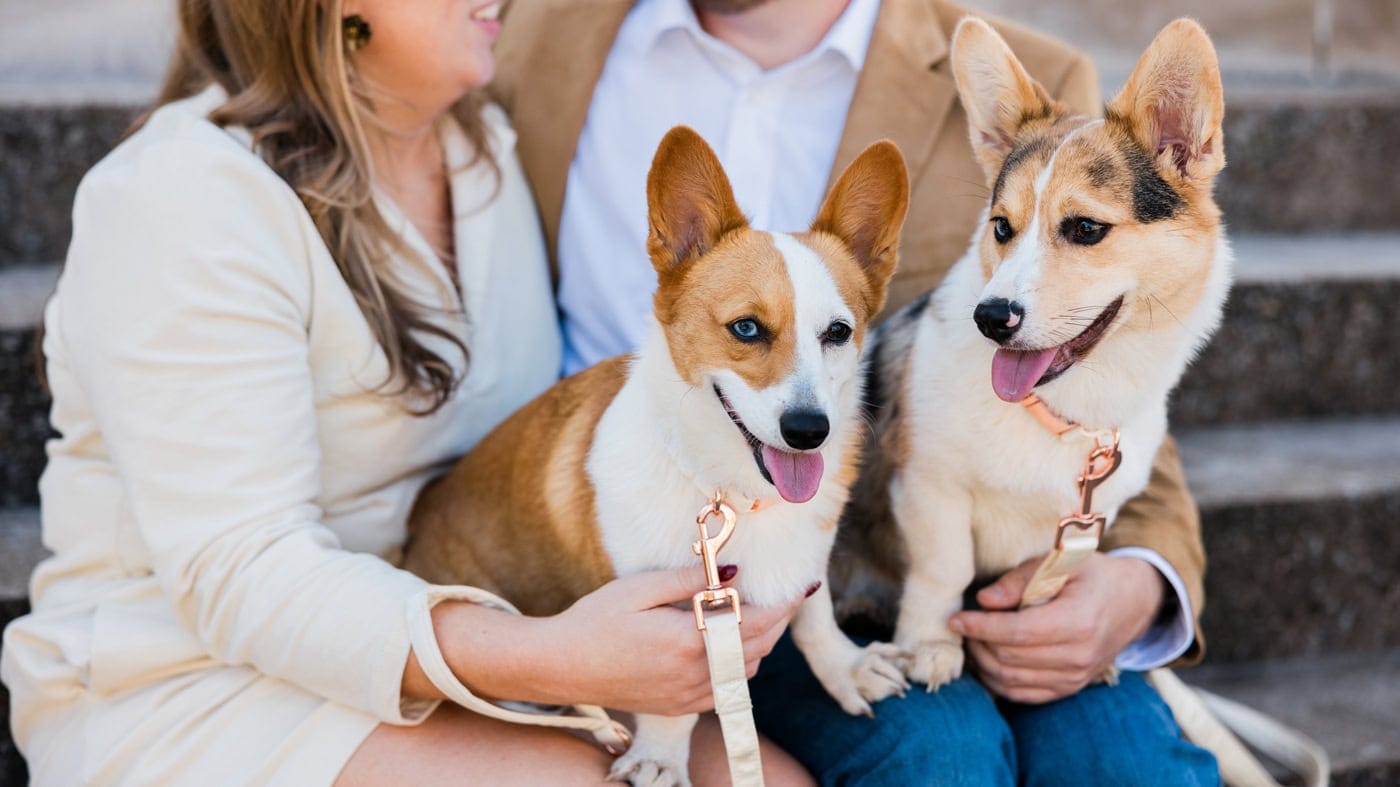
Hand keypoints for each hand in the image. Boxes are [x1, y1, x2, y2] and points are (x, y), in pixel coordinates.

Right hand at [415, 566, 803, 715]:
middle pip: (756, 650)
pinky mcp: (676, 707)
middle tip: (780, 598)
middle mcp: (693, 675)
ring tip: (749, 616)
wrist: (558, 666)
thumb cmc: (594, 621)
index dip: (784, 607)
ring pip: (744, 673)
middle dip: (775, 623)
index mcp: (688, 642)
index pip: (755, 624)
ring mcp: (685, 695)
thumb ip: (688, 581)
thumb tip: (731, 573)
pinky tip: (721, 645)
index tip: (802, 589)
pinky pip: (722, 689)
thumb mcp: (639, 589)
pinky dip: (734, 667)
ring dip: (756, 646)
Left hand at [948, 553, 1164, 703]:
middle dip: (978, 643)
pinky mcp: (1069, 688)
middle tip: (962, 626)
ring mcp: (1075, 678)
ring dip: (983, 664)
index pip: (1017, 632)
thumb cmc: (1091, 574)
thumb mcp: (1060, 562)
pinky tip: (986, 661)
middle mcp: (1079, 656)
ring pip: (1012, 681)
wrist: (1131, 601)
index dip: (981, 627)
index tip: (956, 619)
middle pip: (1010, 658)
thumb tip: (984, 600)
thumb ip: (1020, 580)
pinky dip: (998, 681)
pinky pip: (1024, 695)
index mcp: (1078, 621)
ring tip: (971, 641)